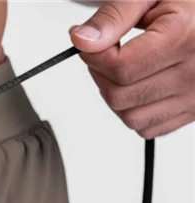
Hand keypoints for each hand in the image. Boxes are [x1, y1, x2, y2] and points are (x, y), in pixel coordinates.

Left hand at [70, 0, 194, 136]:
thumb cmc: (186, 1)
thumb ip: (115, 15)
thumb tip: (82, 40)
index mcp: (185, 37)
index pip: (119, 67)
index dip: (93, 56)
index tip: (87, 45)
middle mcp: (194, 72)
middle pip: (119, 95)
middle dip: (100, 75)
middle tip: (103, 54)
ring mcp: (194, 97)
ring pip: (129, 117)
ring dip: (114, 96)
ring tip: (123, 68)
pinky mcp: (192, 112)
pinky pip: (146, 128)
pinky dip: (133, 111)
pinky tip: (139, 85)